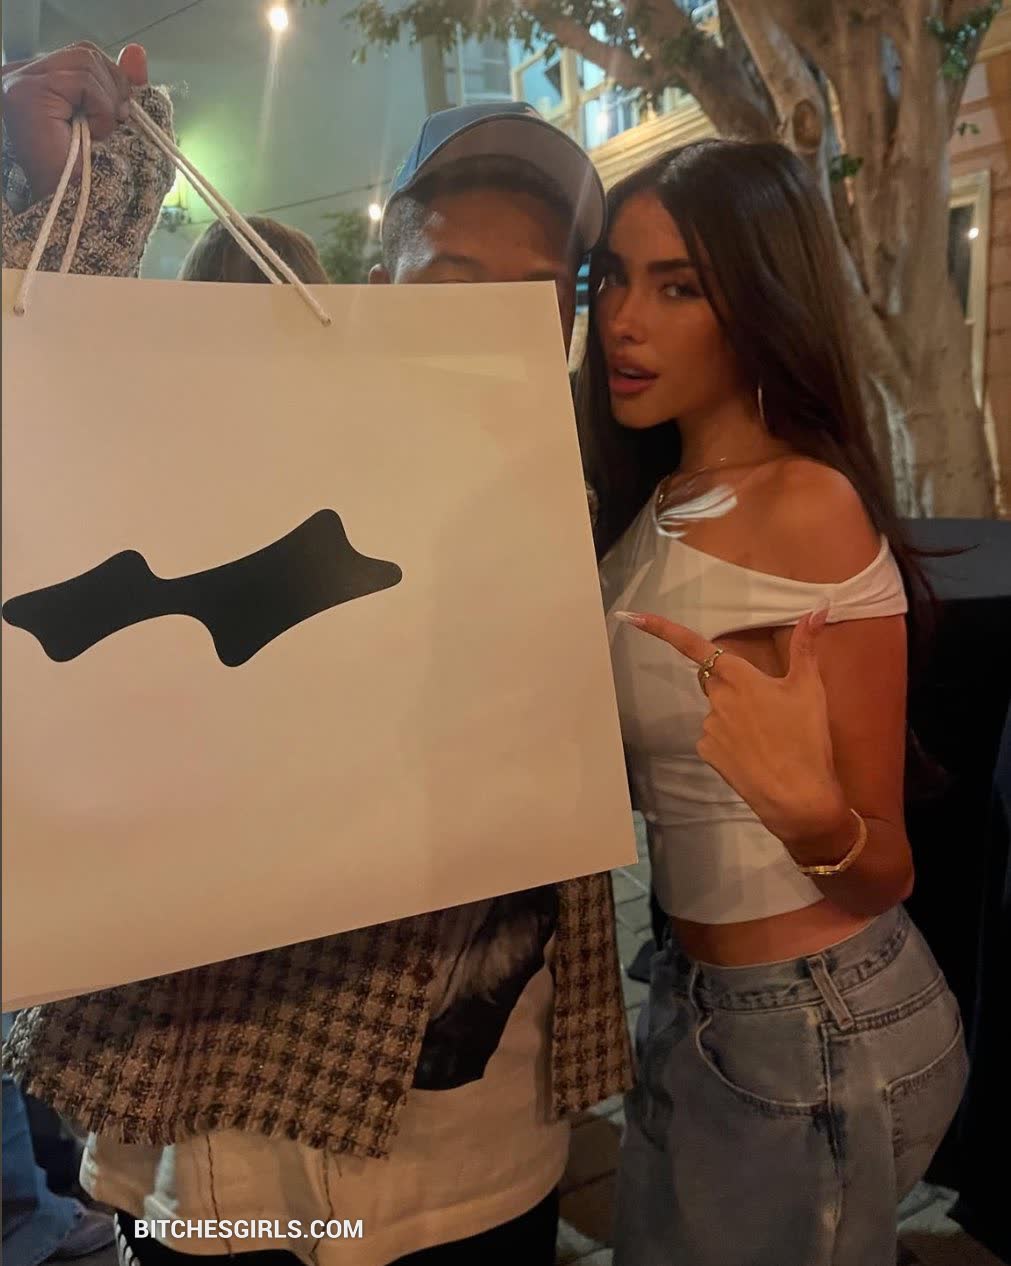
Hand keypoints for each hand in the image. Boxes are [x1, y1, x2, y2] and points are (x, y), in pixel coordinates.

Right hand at [2, 42, 147, 200]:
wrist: (78, 210)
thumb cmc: (93, 177)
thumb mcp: (114, 123)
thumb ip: (120, 85)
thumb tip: (137, 51)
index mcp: (38, 81)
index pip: (82, 55)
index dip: (111, 81)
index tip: (117, 116)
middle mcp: (21, 76)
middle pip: (84, 52)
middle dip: (112, 90)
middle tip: (110, 127)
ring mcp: (19, 81)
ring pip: (86, 61)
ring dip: (106, 104)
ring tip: (96, 134)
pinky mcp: (27, 93)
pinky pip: (83, 80)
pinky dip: (100, 109)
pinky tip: (91, 134)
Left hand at [616, 608, 850, 847]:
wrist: (797, 796)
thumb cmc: (805, 738)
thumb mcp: (810, 688)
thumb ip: (807, 646)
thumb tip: (818, 608)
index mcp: (738, 677)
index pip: (694, 646)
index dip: (663, 629)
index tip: (634, 617)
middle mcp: (716, 699)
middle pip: (717, 681)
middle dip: (737, 687)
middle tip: (771, 706)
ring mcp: (708, 727)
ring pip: (719, 711)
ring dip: (737, 716)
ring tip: (770, 736)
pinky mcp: (706, 752)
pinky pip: (715, 737)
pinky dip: (731, 741)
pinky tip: (755, 754)